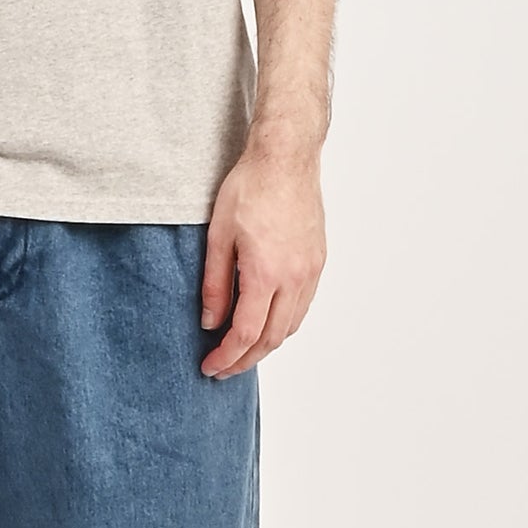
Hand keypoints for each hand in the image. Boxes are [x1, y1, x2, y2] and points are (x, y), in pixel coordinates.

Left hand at [199, 137, 326, 377]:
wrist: (286, 158)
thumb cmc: (250, 188)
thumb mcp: (218, 236)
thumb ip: (215, 284)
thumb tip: (210, 322)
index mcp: (266, 273)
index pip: (246, 333)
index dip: (227, 357)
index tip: (210, 367)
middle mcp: (295, 278)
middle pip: (272, 338)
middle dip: (246, 360)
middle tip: (223, 369)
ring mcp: (311, 271)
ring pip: (291, 326)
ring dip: (266, 346)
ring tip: (241, 351)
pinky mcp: (318, 262)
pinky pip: (302, 307)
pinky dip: (283, 324)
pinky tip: (266, 323)